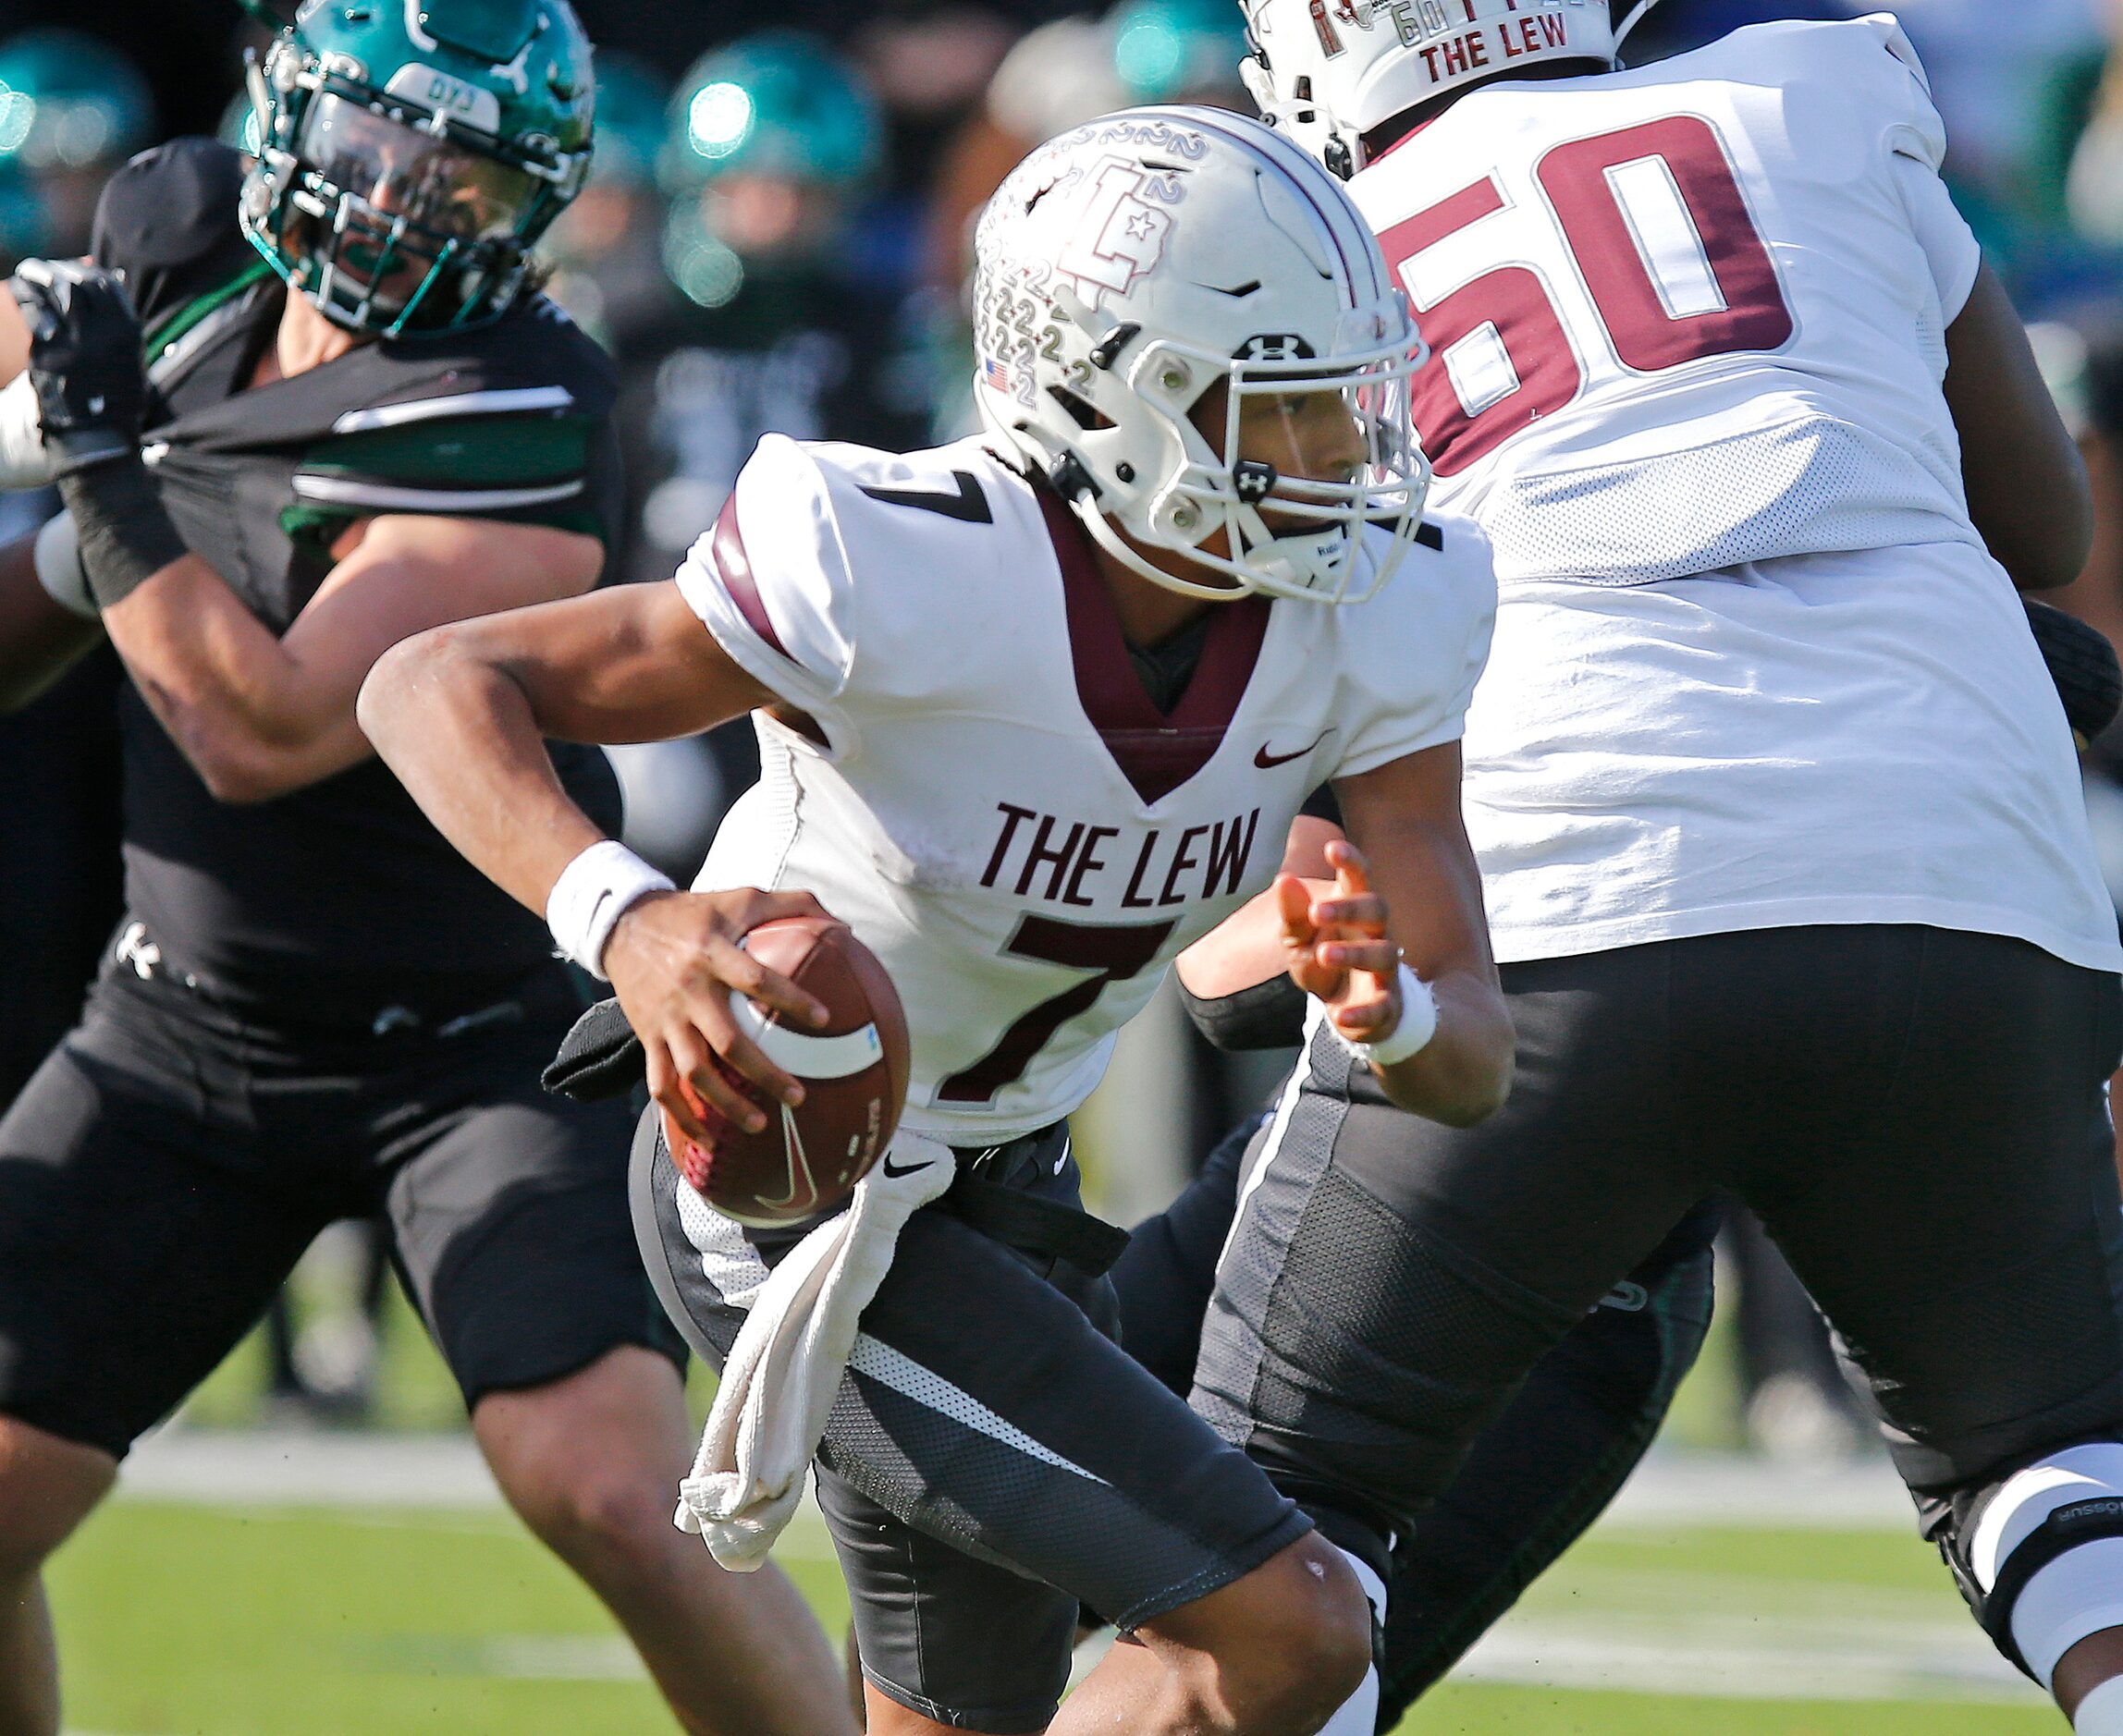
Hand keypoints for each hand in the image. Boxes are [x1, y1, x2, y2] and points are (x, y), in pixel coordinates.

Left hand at [8, 260, 148, 472]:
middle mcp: (104, 332)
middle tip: (44, 270)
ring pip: (54, 291)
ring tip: (28, 276)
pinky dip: (26, 300)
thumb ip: (120, 331)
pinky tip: (20, 297)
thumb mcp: (129, 363)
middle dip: (59, 271)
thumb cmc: (114, 402)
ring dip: (38, 279)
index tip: (73, 271)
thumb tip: (110, 292)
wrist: (97, 434)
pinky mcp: (50, 351)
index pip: (106, 285)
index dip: (86, 272)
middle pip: (78, 282)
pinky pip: (35, 312)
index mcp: (127, 333)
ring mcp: (76, 341)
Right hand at [603, 886, 834, 1145]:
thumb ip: (792, 905)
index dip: (789, 998)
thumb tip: (845, 925)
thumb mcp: (740, 897)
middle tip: (798, 1097)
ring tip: (760, 1125)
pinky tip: (708, 1139)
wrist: (623, 926)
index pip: (755, 979)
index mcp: (713, 953)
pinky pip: (662, 1087)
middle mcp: (689, 991)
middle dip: (764, 1074)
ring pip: (694, 1073)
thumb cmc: (695, 912)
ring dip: (726, 1104)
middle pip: (727, 1042)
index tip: (824, 1019)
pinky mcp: (648, 1039)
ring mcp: (665, 1020)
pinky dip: (683, 1117)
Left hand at [1277, 838, 1402, 1044]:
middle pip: (1377, 909)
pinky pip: (1382, 1008)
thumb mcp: (1299, 940)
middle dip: (1349, 908)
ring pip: (1384, 953)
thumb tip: (1285, 879)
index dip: (1351, 861)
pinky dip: (1362, 1014)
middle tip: (1316, 911)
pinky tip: (1340, 1016)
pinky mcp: (1387, 1006)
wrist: (1348, 1012)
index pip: (1360, 879)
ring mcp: (1385, 971)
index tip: (1332, 847)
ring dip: (1355, 953)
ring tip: (1324, 954)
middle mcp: (1376, 935)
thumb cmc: (1324, 963)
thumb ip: (1292, 914)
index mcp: (1354, 912)